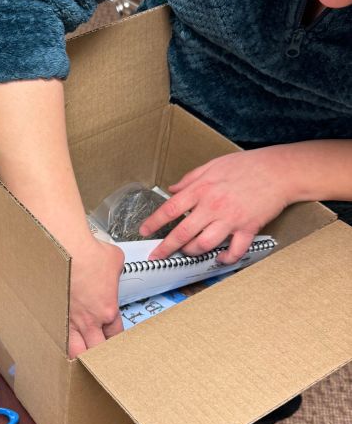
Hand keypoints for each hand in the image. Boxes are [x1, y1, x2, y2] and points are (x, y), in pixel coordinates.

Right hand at [68, 239, 124, 358]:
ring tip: (79, 357)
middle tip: (99, 354)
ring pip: (75, 351)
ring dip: (79, 354)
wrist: (67, 248)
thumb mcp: (115, 261)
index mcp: (108, 310)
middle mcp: (89, 320)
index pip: (115, 334)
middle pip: (97, 350)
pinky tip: (57, 345)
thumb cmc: (88, 252)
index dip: (115, 339)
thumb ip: (115, 273)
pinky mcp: (53, 313)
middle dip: (99, 354)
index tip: (111, 338)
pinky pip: (57, 336)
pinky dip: (59, 343)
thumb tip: (111, 271)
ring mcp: (69, 319)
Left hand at [139, 148, 290, 263]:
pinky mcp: (248, 228)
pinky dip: (225, 258)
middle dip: (166, 248)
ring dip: (192, 252)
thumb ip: (190, 178)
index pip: (170, 209)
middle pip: (182, 233)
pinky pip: (234, 251)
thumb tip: (173, 189)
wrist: (278, 170)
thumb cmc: (247, 165)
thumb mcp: (212, 165)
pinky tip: (219, 258)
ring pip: (203, 245)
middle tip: (156, 256)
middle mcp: (212, 206)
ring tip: (188, 252)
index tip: (144, 231)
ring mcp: (230, 219)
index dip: (154, 222)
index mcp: (201, 189)